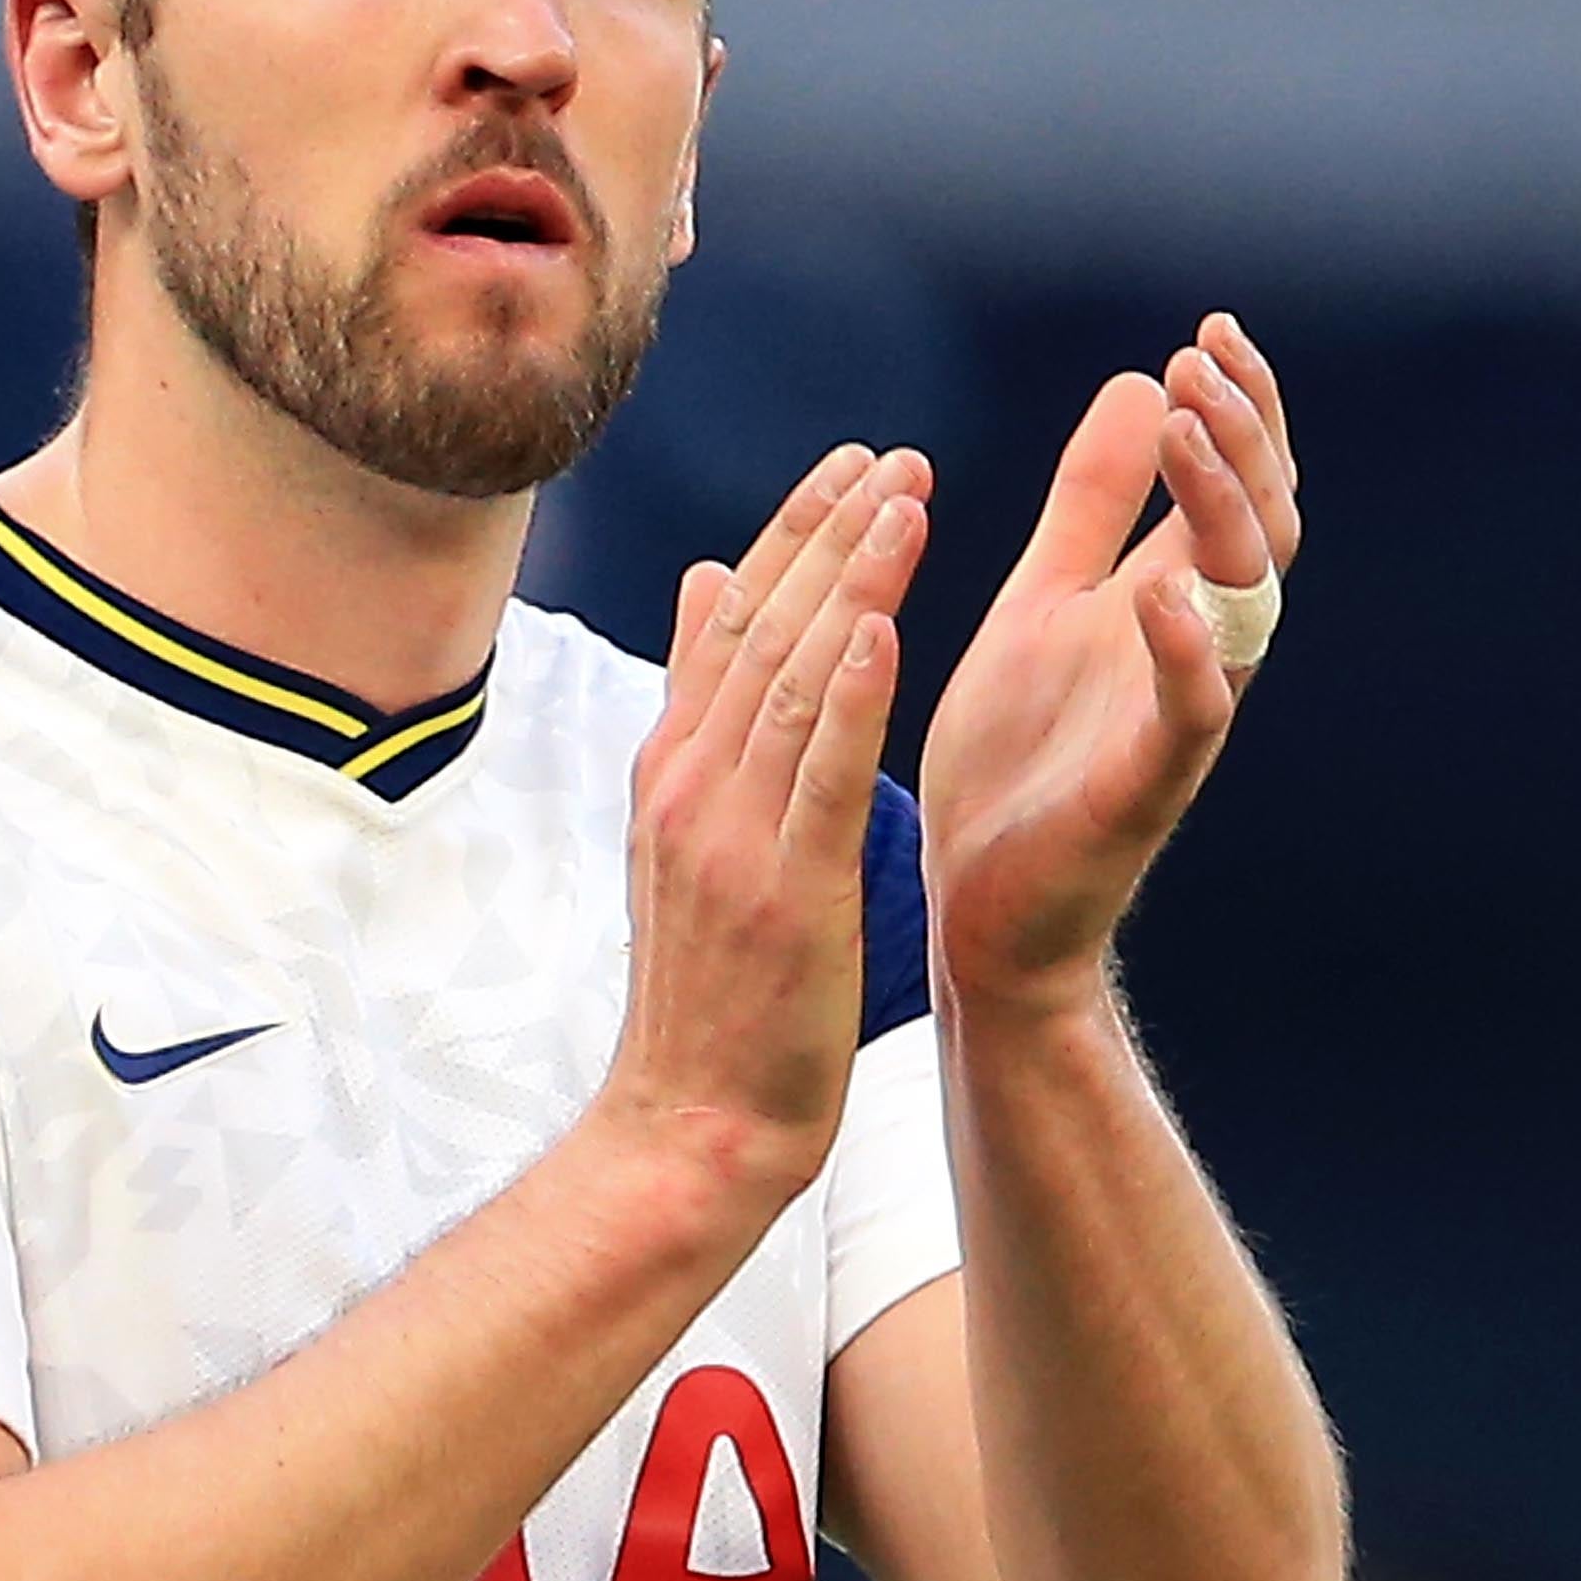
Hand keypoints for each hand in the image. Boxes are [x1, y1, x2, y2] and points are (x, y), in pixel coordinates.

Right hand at [598, 443, 931, 1197]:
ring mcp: (731, 834)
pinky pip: (822, 774)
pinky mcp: (785, 888)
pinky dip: (852, 694)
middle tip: (896, 456)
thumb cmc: (710, 992)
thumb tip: (708, 586)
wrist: (689, 1124)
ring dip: (852, 582)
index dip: (794, 536)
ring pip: (795, 680)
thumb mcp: (688, 836)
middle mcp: (692, 784)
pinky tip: (885, 626)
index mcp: (673, 769)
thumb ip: (701, 713)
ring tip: (907, 501)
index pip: (735, 623)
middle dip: (831, 533)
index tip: (852, 465)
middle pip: (764, 630)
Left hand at [920, 314, 1299, 1013]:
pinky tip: (1164, 593)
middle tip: (1203, 363)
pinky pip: (1192, 717)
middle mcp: (1190, 652)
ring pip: (1244, 603)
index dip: (1238, 411)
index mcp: (1165, 602)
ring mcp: (1174, 720)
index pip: (1237, 488)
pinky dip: (1186, 654)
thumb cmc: (1017, 759)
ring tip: (1188, 428)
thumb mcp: (1045, 597)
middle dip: (1243, 439)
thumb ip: (1093, 503)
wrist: (977, 907)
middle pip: (1262, 528)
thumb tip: (1143, 381)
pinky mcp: (1141, 790)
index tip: (1205, 335)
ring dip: (1222, 509)